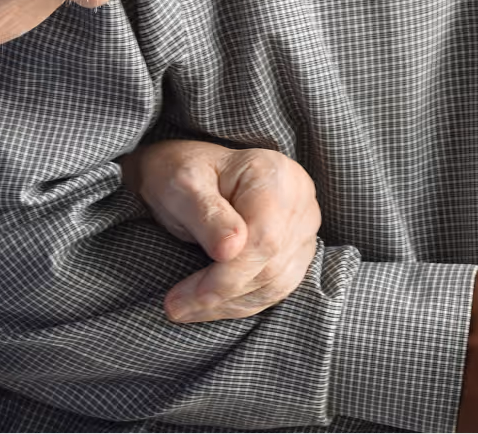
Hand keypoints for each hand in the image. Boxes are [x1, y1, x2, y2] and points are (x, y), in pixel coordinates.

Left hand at [119, 140, 320, 321]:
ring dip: (228, 303)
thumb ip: (207, 214)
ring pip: (275, 283)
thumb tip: (230, 250)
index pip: (265, 239)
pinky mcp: (298, 247)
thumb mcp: (183, 184)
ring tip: (186, 306)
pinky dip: (240, 302)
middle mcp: (298, 197)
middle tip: (174, 306)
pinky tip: (210, 302)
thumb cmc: (185, 172)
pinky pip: (276, 287)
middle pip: (272, 264)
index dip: (228, 276)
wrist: (194, 172)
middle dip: (221, 293)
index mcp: (273, 173)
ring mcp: (303, 223)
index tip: (183, 296)